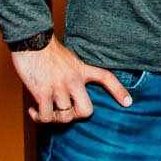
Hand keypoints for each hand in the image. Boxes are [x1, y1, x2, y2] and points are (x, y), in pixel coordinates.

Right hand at [9, 35, 130, 123]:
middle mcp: (73, 81)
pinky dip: (39, 118)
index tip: (128, 102)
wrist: (31, 42)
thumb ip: (74, 74)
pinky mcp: (42, 93)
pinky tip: (34, 111)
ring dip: (55, 118)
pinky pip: (45, 116)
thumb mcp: (70, 59)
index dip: (119, 91)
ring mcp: (58, 88)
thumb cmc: (47, 51)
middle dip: (77, 116)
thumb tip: (70, 93)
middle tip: (67, 111)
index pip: (106, 78)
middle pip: (86, 111)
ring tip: (46, 111)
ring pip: (65, 117)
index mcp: (82, 70)